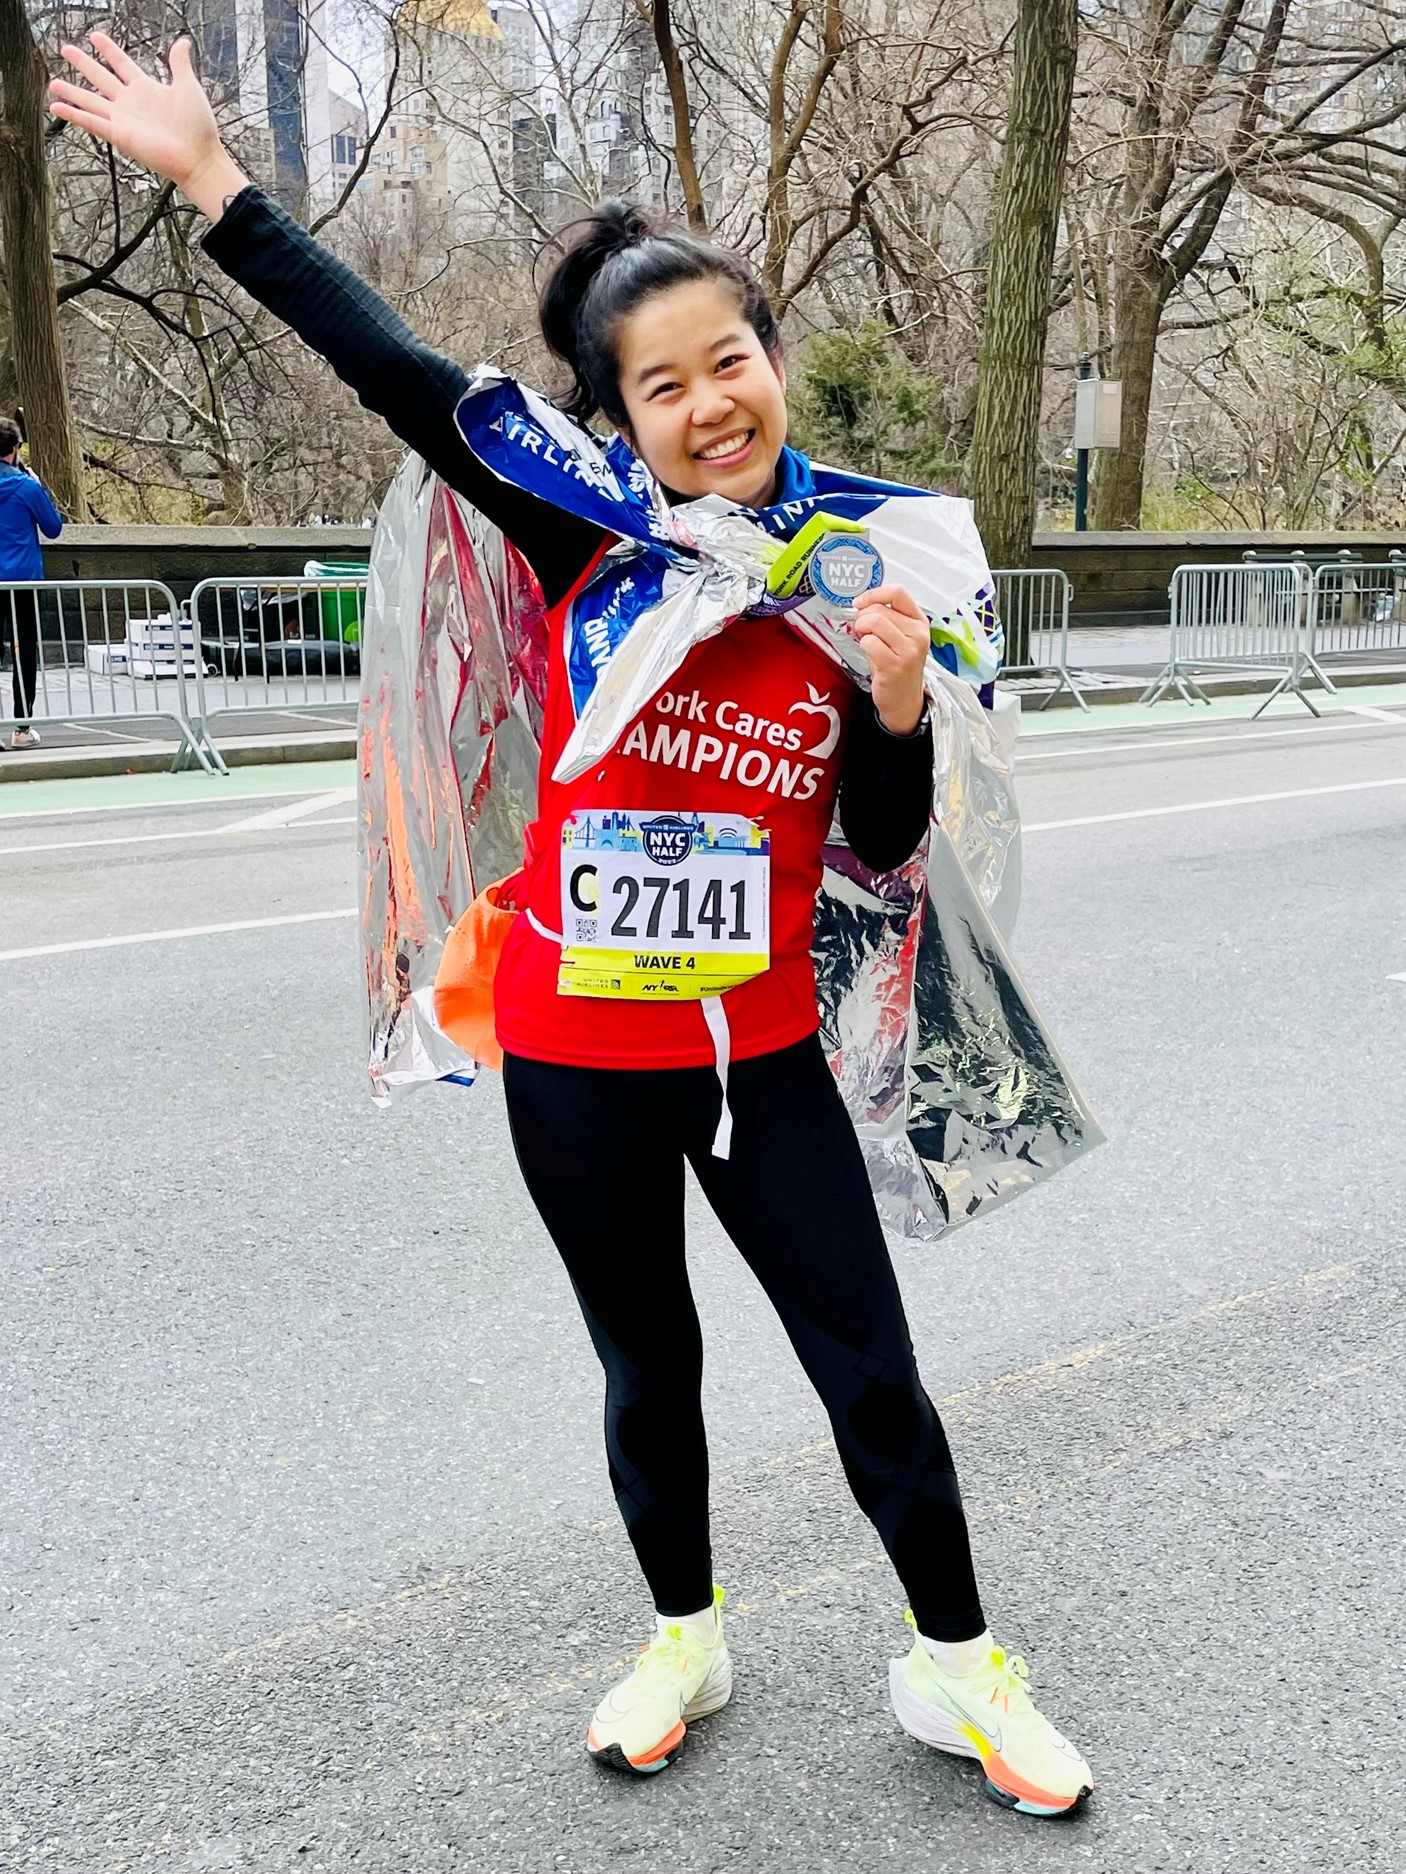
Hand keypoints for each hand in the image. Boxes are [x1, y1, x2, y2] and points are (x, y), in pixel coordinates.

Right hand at [49, 36, 248, 218]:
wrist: (198, 156)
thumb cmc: (198, 126)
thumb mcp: (188, 86)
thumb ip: (179, 63)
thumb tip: (183, 42)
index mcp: (146, 88)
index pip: (121, 63)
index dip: (108, 49)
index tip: (95, 36)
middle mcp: (131, 102)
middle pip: (100, 77)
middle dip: (83, 63)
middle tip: (65, 49)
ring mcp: (123, 118)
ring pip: (90, 100)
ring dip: (72, 92)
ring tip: (53, 83)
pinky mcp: (119, 134)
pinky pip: (91, 122)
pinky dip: (73, 115)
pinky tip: (56, 108)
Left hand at [853, 584, 929, 734]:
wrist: (904, 700)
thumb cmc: (898, 667)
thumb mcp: (900, 637)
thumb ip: (887, 617)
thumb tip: (863, 603)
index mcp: (919, 622)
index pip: (898, 593)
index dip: (874, 594)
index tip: (861, 602)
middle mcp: (918, 634)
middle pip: (880, 609)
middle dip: (862, 616)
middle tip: (861, 629)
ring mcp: (908, 650)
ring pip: (874, 622)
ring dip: (861, 629)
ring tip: (865, 639)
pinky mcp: (895, 665)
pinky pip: (869, 642)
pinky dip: (863, 645)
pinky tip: (869, 653)